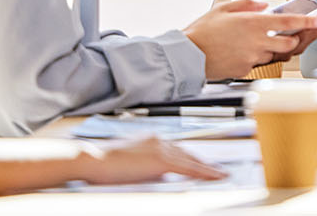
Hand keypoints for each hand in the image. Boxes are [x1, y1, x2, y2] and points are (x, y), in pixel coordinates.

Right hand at [75, 137, 225, 183]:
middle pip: (188, 154)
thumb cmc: (105, 165)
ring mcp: (160, 147)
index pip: (179, 151)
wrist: (94, 160)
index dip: (194, 159)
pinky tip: (212, 177)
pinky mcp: (160, 159)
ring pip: (191, 160)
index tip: (205, 165)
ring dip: (208, 168)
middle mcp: (159, 140)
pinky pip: (188, 168)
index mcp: (151, 139)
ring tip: (222, 175)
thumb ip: (148, 167)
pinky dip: (203, 172)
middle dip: (205, 163)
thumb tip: (161, 175)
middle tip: (220, 171)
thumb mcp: (131, 164)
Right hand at [184, 0, 316, 79]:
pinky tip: (245, 50)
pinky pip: (259, 62)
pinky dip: (257, 56)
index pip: (288, 21)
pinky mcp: (246, 69)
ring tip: (262, 40)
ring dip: (274, 48)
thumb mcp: (223, 8)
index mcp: (253, 23)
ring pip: (274, 54)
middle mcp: (256, 41)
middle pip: (289, 43)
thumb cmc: (203, 31)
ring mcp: (252, 57)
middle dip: (295, 39)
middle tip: (297, 34)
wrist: (188, 56)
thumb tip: (263, 6)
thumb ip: (247, 4)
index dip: (307, 22)